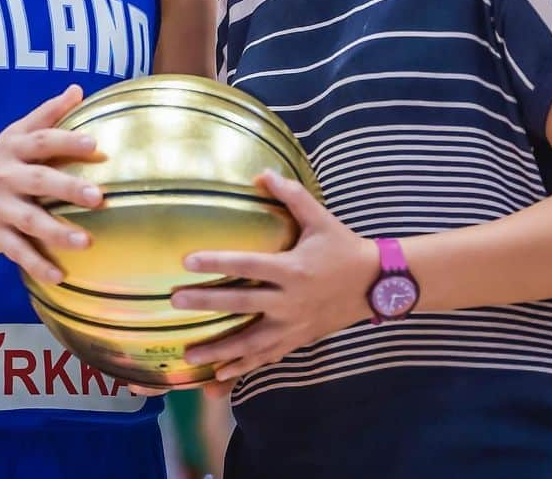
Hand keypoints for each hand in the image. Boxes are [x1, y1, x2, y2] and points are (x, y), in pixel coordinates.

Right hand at [0, 85, 102, 284]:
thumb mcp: (14, 134)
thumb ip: (47, 114)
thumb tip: (78, 89)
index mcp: (13, 149)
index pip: (41, 140)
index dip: (66, 139)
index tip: (94, 143)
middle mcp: (5, 176)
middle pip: (39, 180)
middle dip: (68, 188)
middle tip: (98, 196)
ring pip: (29, 221)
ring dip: (58, 232)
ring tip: (86, 242)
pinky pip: (17, 251)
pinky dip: (37, 264)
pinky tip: (60, 275)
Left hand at [171, 170, 378, 385]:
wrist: (376, 285)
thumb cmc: (344, 247)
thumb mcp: (320, 218)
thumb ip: (291, 195)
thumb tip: (261, 173)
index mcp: (293, 268)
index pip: (248, 265)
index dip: (217, 262)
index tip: (187, 261)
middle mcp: (290, 300)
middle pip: (241, 303)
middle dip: (206, 303)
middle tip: (174, 301)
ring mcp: (293, 325)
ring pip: (251, 342)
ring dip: (219, 350)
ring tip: (189, 355)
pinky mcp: (297, 340)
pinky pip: (266, 358)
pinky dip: (243, 368)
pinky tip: (219, 378)